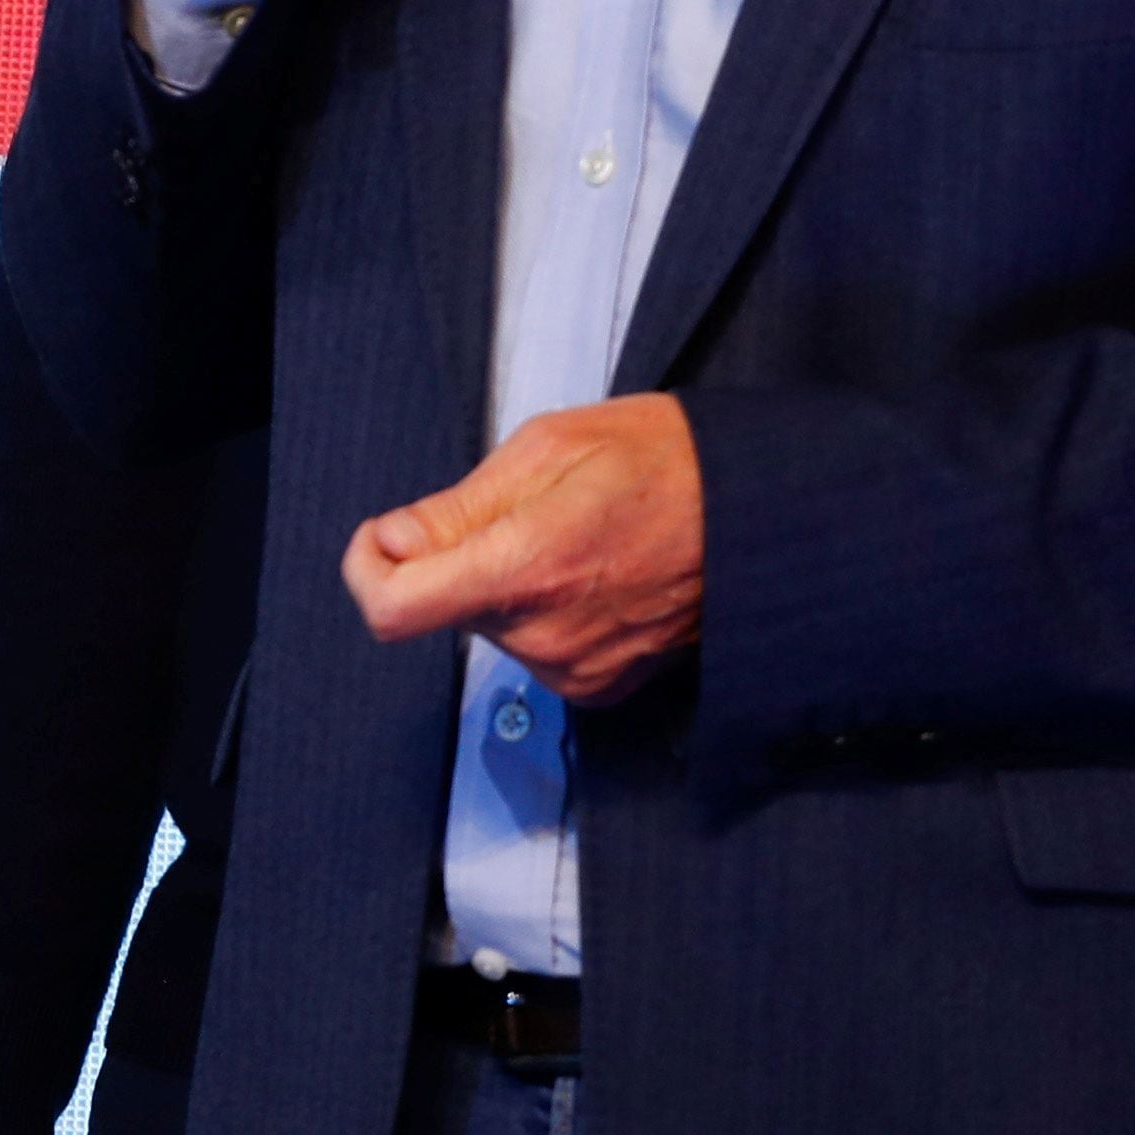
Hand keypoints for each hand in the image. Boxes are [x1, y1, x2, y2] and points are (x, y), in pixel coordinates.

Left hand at [342, 394, 702, 703]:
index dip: (369, 570)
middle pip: (444, 607)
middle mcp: (546, 637)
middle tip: (525, 510)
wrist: (765, 516)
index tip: (387, 539)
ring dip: (505, 581)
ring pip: (489, 624)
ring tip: (572, 535)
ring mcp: (576, 670)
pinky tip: (592, 572)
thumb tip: (393, 542)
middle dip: (458, 557)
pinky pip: (534, 647)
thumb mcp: (548, 448)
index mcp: (525, 568)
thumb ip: (458, 506)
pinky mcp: (601, 686)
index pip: (394, 609)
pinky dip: (541, 610)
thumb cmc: (664, 462)